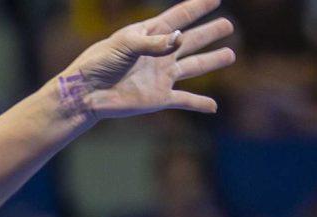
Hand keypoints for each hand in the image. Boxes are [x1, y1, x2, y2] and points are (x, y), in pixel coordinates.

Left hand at [57, 0, 236, 117]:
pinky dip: (199, 104)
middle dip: (210, 32)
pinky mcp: (158, 97)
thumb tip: (179, 39)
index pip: (180, 17)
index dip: (198, 7)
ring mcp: (161, 76)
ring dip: (213, 61)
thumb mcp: (124, 45)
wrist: (85, 93)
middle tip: (228, 25)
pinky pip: (184, 100)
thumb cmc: (99, 62)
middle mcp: (160, 54)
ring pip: (195, 66)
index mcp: (151, 34)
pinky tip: (213, 107)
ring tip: (230, 55)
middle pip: (192, 40)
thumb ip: (152, 42)